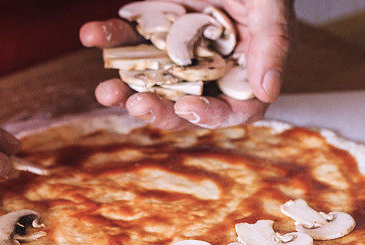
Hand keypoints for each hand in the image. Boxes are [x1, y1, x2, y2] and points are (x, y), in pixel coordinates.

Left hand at [79, 0, 291, 128]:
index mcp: (246, 68)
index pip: (233, 107)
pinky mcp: (153, 26)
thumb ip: (272, 43)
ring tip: (106, 91)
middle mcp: (210, 65)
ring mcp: (178, 48)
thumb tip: (267, 91)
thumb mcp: (271, 3)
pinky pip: (128, 39)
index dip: (211, 114)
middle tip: (137, 104)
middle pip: (185, 103)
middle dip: (160, 109)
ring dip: (125, 89)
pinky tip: (91, 35)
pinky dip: (108, 39)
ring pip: (151, 80)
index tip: (189, 108)